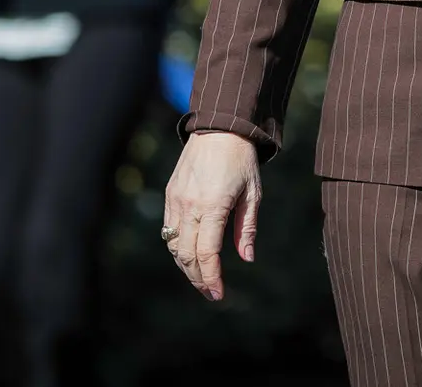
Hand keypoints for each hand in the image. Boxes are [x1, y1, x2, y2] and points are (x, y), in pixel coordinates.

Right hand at [162, 131, 260, 300]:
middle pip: (186, 255)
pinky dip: (177, 247)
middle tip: (210, 292)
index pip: (207, 253)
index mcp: (212, 205)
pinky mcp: (170, 194)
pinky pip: (168, 229)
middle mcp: (190, 205)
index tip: (218, 294)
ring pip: (173, 245)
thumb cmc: (241, 160)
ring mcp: (176, 200)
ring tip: (201, 277)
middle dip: (197, 278)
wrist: (219, 128)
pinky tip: (189, 254)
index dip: (211, 277)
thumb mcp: (253, 193)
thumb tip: (246, 258)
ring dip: (185, 266)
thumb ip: (247, 228)